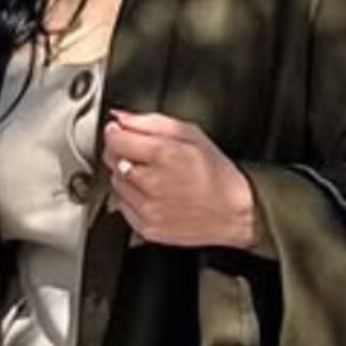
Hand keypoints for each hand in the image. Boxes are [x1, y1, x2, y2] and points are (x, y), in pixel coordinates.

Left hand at [101, 110, 266, 250]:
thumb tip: (121, 118)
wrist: (234, 211)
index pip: (115, 140)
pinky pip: (122, 206)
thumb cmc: (216, 172)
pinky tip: (152, 193)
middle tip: (139, 152)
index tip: (119, 131)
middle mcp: (152, 184)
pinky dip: (131, 197)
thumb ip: (150, 122)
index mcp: (163, 155)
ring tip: (151, 174)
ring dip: (125, 175)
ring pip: (115, 183)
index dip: (115, 132)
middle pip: (112, 161)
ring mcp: (149, 209)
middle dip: (121, 151)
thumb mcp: (190, 133)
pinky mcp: (148, 228)